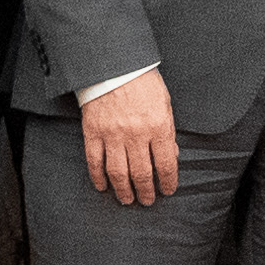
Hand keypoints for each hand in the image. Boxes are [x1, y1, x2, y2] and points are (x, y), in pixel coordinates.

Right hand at [81, 72, 181, 204]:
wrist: (113, 63)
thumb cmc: (142, 81)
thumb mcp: (164, 103)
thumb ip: (167, 131)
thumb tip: (171, 156)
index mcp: (158, 126)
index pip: (166, 164)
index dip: (168, 182)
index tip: (168, 190)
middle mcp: (136, 134)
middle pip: (142, 174)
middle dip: (146, 192)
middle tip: (147, 200)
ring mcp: (112, 135)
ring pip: (118, 173)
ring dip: (123, 191)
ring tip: (127, 199)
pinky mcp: (93, 132)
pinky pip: (94, 162)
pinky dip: (98, 177)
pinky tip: (103, 186)